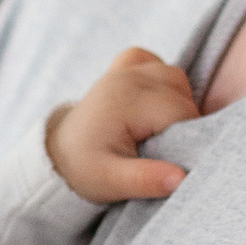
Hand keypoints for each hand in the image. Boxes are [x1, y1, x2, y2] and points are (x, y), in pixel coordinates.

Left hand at [47, 47, 199, 205]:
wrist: (57, 154)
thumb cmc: (85, 170)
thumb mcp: (112, 182)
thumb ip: (146, 180)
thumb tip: (182, 179)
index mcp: (128, 101)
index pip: (183, 113)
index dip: (188, 138)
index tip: (171, 158)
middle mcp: (128, 78)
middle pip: (183, 94)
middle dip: (184, 124)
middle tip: (163, 149)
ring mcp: (125, 70)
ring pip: (174, 77)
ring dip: (178, 102)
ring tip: (160, 130)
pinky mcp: (122, 68)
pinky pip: (153, 62)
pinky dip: (159, 79)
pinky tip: (152, 103)